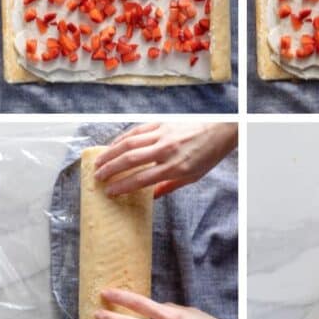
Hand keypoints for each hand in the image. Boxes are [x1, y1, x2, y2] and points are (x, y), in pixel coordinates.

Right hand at [94, 123, 236, 197]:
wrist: (221, 128)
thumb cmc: (208, 154)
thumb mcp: (193, 176)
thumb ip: (169, 186)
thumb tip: (150, 196)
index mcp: (175, 167)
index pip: (142, 179)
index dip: (122, 186)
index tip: (110, 192)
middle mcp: (166, 150)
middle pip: (130, 160)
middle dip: (111, 169)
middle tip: (98, 178)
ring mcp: (162, 134)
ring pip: (129, 143)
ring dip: (110, 153)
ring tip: (98, 163)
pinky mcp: (160, 123)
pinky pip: (136, 131)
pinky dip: (121, 138)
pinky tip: (112, 146)